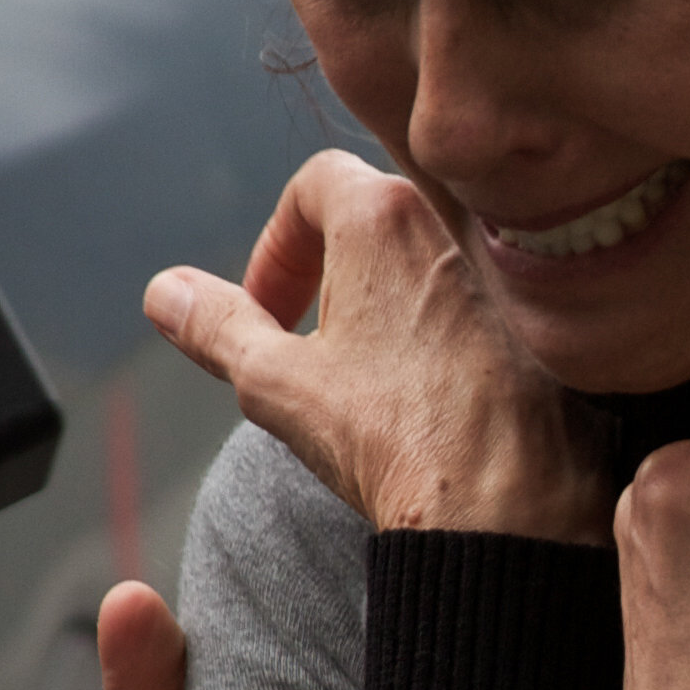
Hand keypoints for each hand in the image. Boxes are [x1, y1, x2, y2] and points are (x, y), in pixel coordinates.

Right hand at [147, 152, 604, 539]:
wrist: (508, 506)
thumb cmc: (397, 436)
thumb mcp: (275, 383)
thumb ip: (216, 327)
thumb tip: (164, 292)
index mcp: (382, 217)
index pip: (313, 183)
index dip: (274, 247)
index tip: (265, 316)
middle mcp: (445, 232)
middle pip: (364, 225)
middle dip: (318, 279)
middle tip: (302, 350)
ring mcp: (491, 282)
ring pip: (411, 272)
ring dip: (367, 315)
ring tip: (353, 388)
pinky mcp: (524, 332)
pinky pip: (457, 314)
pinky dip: (419, 343)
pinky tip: (411, 408)